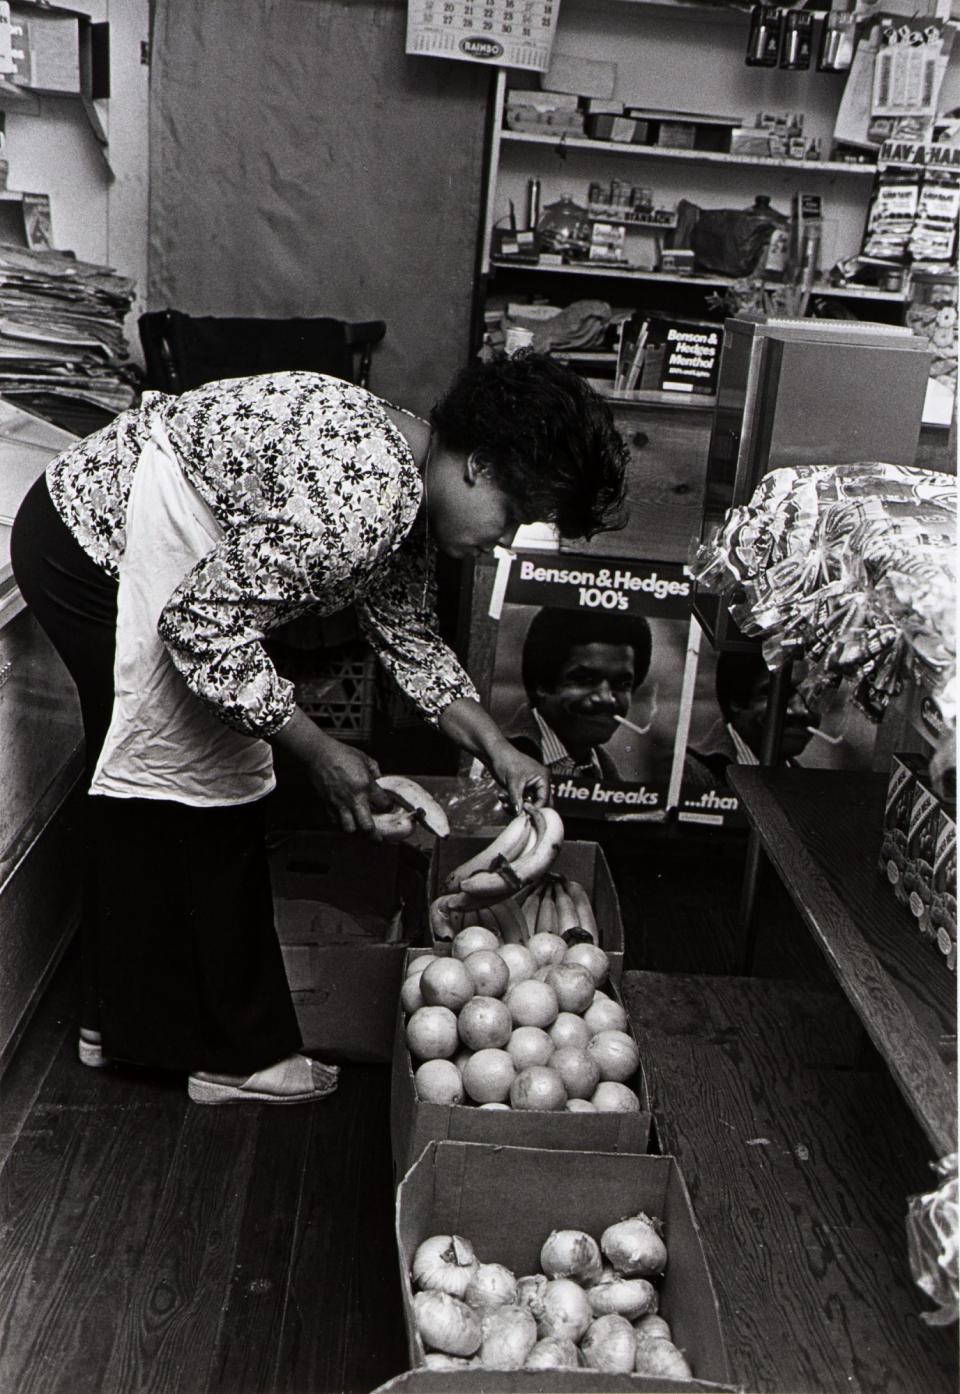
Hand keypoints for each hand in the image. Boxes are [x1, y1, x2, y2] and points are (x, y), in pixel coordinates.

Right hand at [270, 708, 390, 836]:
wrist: (319, 755)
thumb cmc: (341, 754)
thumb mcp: (365, 759)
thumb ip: (375, 772)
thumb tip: (380, 781)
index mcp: (366, 785)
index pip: (384, 804)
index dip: (389, 808)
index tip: (389, 808)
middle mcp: (354, 798)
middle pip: (367, 827)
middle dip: (374, 836)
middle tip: (378, 839)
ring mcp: (339, 804)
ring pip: (350, 829)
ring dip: (356, 832)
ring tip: (361, 831)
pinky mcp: (327, 805)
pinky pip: (336, 823)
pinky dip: (342, 825)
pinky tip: (347, 822)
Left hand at [488, 741, 550, 811]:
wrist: (494, 754)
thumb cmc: (505, 762)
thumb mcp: (512, 782)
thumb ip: (516, 799)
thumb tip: (519, 814)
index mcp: (543, 778)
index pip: (544, 800)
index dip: (533, 808)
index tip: (521, 813)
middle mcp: (540, 782)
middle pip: (539, 803)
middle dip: (526, 808)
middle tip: (514, 811)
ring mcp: (532, 786)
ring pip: (528, 803)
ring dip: (516, 806)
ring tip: (503, 802)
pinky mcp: (523, 788)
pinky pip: (521, 800)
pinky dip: (512, 802)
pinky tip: (501, 797)